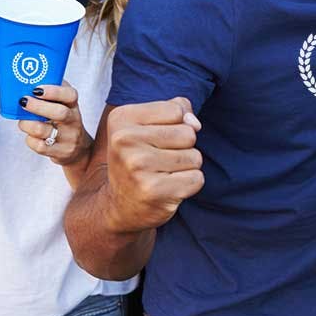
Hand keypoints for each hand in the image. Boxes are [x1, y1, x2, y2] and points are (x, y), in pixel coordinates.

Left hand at [17, 82, 91, 166]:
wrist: (78, 149)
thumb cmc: (63, 121)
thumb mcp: (64, 105)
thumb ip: (51, 93)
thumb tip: (26, 79)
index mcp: (73, 105)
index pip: (70, 95)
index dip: (54, 91)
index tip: (36, 89)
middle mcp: (73, 121)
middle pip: (59, 113)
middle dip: (37, 106)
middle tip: (23, 101)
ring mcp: (68, 138)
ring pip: (43, 130)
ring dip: (27, 124)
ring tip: (23, 120)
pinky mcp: (60, 152)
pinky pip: (39, 146)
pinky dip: (30, 139)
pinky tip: (31, 136)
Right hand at [104, 97, 203, 232]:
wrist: (119, 205)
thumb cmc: (140, 158)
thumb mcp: (148, 125)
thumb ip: (177, 110)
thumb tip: (195, 124)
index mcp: (121, 118)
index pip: (176, 110)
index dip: (176, 124)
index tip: (154, 139)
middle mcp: (125, 140)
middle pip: (188, 133)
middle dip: (183, 147)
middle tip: (159, 160)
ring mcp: (137, 166)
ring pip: (195, 157)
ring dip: (186, 167)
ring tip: (163, 174)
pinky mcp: (153, 190)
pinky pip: (196, 178)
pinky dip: (189, 184)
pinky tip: (168, 188)